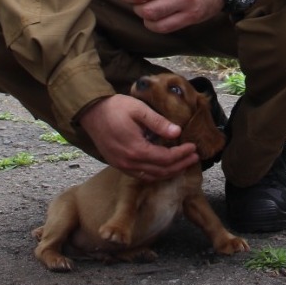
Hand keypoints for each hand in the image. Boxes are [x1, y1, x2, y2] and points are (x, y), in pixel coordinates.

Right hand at [77, 94, 197, 180]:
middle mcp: (129, 163)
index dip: (182, 155)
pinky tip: (163, 167)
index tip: (194, 148)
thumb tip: (177, 132)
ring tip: (183, 164)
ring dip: (169, 172)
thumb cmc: (115, 108)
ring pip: (151, 177)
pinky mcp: (118, 165)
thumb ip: (158, 122)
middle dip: (180, 165)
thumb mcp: (139, 110)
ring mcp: (122, 166)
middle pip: (161, 171)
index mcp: (136, 149)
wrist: (91, 112)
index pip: (166, 158)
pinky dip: (155, 174)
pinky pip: (140, 176)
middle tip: (194, 158)